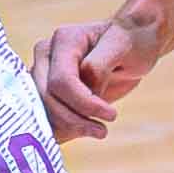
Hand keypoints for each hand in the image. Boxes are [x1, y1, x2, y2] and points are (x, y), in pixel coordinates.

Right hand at [32, 10, 162, 142]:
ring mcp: (43, 74)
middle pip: (47, 98)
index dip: (84, 103)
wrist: (131, 44)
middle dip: (74, 120)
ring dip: (68, 128)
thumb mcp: (122, 46)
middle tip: (102, 130)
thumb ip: (99, 65)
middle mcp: (47, 55)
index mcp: (64, 40)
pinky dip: (62, 131)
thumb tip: (86, 89)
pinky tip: (83, 132)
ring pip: (42, 110)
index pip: (62, 81)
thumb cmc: (129, 40)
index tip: (111, 115)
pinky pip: (46, 117)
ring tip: (97, 131)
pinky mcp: (47, 90)